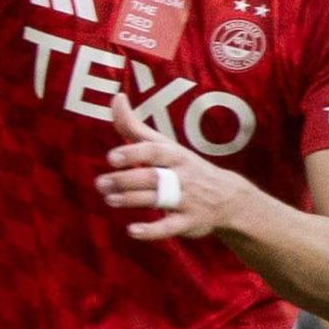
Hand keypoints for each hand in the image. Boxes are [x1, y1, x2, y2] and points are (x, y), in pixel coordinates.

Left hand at [96, 93, 256, 240]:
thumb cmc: (183, 167)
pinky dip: (151, 231)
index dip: (134, 154)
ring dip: (131, 200)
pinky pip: (170, 228)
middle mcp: (182, 176)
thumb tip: (115, 97)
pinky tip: (132, 230)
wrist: (227, 197)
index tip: (111, 158)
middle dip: (125, 180)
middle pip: (153, 177)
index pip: (155, 151)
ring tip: (110, 199)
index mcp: (175, 156)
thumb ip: (135, 127)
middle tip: (101, 183)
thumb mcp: (164, 146)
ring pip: (158, 200)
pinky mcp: (188, 223)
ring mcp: (187, 200)